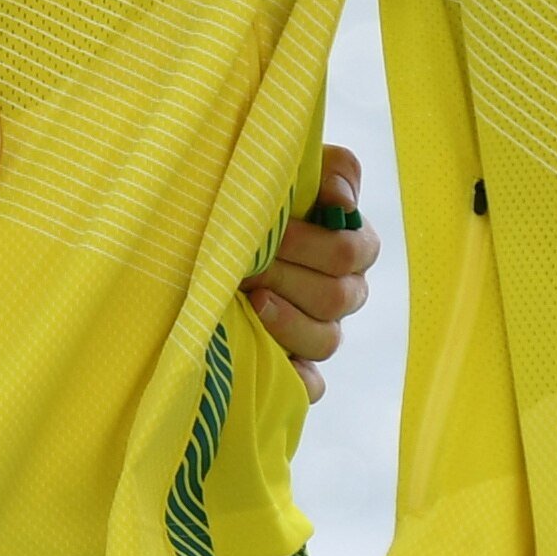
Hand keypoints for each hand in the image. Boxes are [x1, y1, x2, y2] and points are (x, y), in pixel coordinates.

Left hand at [243, 145, 376, 401]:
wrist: (205, 233)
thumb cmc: (251, 196)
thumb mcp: (289, 170)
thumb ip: (329, 172)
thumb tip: (340, 201)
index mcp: (350, 246)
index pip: (351, 252)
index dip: (310, 244)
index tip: (272, 233)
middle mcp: (342, 293)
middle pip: (337, 297)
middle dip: (287, 277)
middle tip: (247, 265)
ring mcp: (321, 332)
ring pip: (326, 340)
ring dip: (285, 320)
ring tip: (247, 300)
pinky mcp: (298, 367)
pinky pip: (310, 385)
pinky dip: (295, 378)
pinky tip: (266, 360)